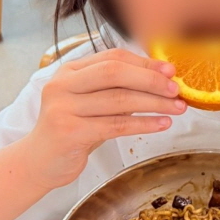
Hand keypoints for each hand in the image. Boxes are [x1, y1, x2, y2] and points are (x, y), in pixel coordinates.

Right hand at [23, 49, 184, 189]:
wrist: (41, 162)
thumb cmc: (75, 128)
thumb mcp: (93, 102)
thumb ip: (118, 87)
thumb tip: (163, 79)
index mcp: (70, 71)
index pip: (113, 57)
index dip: (145, 62)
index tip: (171, 70)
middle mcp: (63, 85)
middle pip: (115, 73)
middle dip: (151, 80)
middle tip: (177, 89)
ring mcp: (63, 107)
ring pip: (119, 100)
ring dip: (155, 103)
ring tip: (178, 108)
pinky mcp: (69, 132)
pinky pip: (116, 125)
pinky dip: (144, 123)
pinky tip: (162, 124)